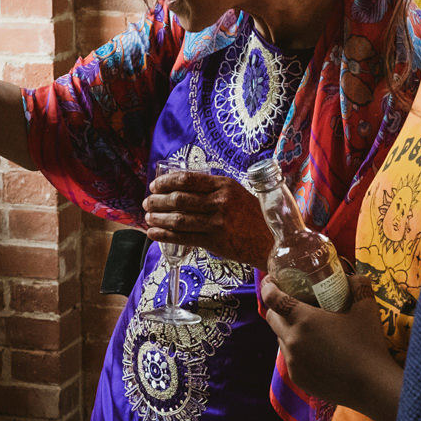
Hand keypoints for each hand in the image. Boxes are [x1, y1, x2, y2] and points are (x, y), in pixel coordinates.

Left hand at [145, 171, 269, 266]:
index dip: (166, 182)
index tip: (155, 185)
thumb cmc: (256, 217)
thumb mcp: (239, 193)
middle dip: (157, 200)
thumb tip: (185, 189)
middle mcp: (220, 201)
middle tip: (147, 203)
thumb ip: (215, 190)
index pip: (187, 179)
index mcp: (225, 185)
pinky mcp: (215, 241)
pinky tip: (154, 233)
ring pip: (179, 218)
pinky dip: (165, 235)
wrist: (272, 241)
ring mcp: (217, 222)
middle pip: (179, 198)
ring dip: (158, 218)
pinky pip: (184, 237)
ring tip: (148, 218)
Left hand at [260, 273, 399, 418]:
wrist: (371, 386)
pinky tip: (316, 351)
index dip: (268, 286)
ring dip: (288, 330)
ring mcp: (293, 362)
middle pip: (272, 318)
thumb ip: (359, 286)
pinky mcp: (298, 378)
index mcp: (304, 320)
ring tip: (308, 329)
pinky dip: (297, 351)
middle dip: (277, 308)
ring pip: (281, 339)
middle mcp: (292, 340)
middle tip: (293, 302)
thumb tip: (354, 276)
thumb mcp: (367, 308)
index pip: (273, 299)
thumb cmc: (368, 344)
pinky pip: (291, 359)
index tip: (272, 280)